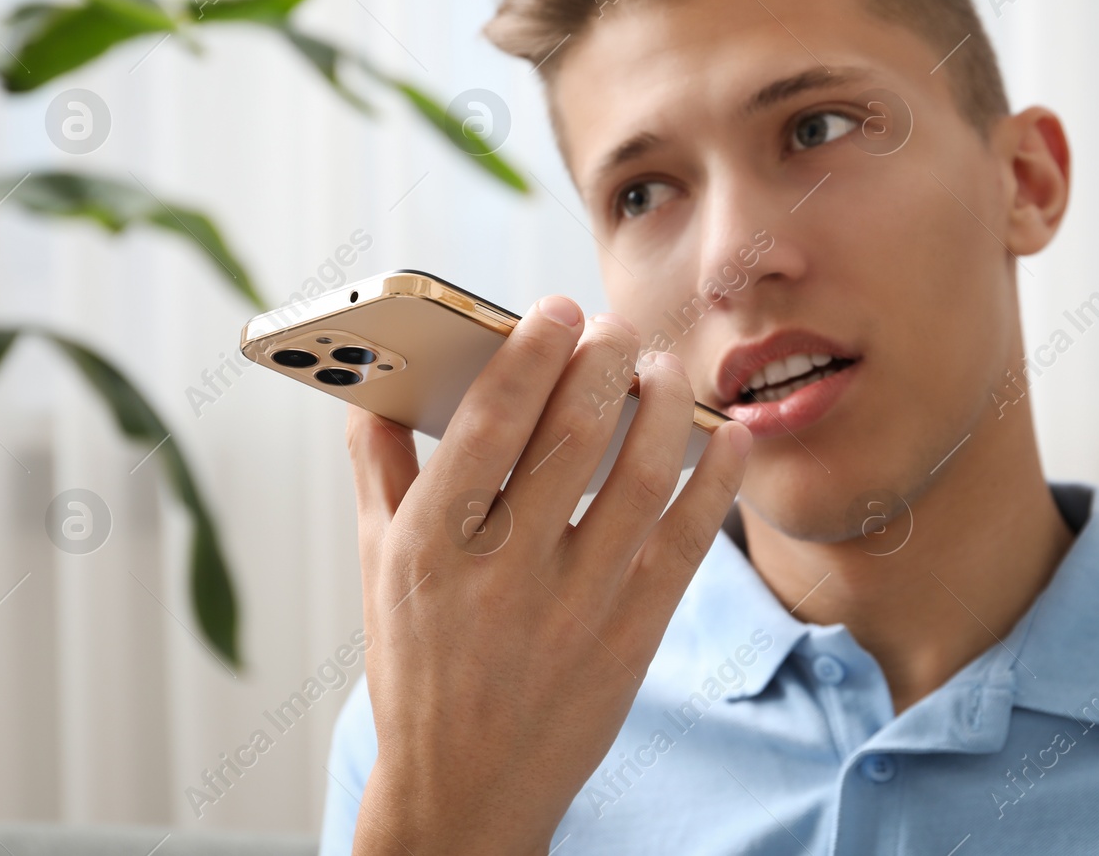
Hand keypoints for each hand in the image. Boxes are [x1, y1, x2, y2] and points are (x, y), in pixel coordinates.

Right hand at [345, 296, 752, 854]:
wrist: (466, 791)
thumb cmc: (419, 667)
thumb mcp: (379, 570)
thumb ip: (380, 473)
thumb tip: (372, 387)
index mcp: (432, 545)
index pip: (487, 424)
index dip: (530, 354)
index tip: (557, 307)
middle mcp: (504, 572)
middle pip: (571, 438)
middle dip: (604, 361)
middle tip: (618, 324)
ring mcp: (575, 606)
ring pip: (638, 479)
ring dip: (663, 408)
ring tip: (664, 369)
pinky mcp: (631, 637)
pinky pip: (686, 543)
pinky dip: (714, 483)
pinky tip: (726, 440)